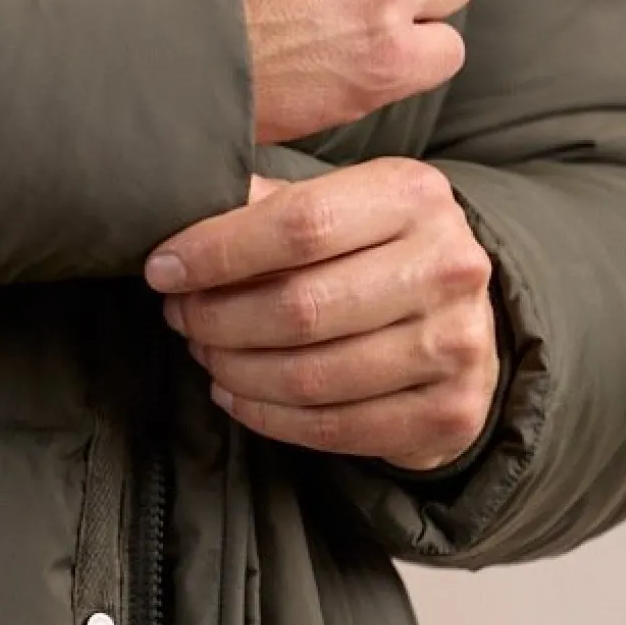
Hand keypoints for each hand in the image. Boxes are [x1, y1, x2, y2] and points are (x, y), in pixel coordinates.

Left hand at [144, 161, 501, 472]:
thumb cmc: (375, 253)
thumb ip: (268, 203)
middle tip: (180, 317)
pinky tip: (234, 393)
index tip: (164, 269)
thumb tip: (180, 212)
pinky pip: (332, 428)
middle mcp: (449, 267)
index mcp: (415, 196)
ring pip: (310, 375)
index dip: (217, 252)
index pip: (300, 224)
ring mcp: (458, 345)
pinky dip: (265, 415)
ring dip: (235, 369)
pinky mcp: (450, 413)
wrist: (462, 322)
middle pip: (302, 306)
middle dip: (217, 317)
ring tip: (206, 352)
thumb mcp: (337, 204)